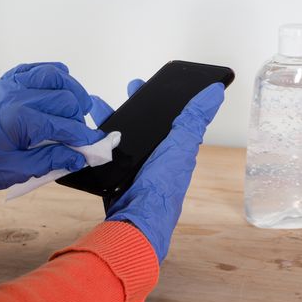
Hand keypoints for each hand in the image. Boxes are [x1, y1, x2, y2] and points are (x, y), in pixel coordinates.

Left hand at [0, 62, 106, 196]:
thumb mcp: (19, 169)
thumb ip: (53, 159)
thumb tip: (79, 156)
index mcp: (19, 120)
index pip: (65, 125)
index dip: (85, 137)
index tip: (96, 144)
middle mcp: (16, 96)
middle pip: (65, 98)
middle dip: (79, 117)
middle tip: (80, 133)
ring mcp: (9, 85)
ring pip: (53, 75)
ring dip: (71, 90)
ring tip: (77, 106)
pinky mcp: (4, 82)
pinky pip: (33, 69)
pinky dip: (52, 75)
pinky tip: (61, 84)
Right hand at [105, 81, 224, 262]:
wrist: (134, 218)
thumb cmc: (162, 185)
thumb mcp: (181, 146)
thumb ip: (195, 119)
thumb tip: (215, 92)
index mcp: (174, 147)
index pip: (170, 116)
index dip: (163, 98)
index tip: (153, 83)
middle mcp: (155, 156)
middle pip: (144, 123)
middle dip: (135, 103)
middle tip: (128, 88)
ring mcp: (134, 164)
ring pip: (121, 134)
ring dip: (110, 117)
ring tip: (96, 104)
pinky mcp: (115, 173)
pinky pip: (104, 150)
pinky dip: (95, 138)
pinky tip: (87, 130)